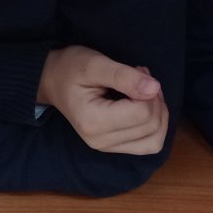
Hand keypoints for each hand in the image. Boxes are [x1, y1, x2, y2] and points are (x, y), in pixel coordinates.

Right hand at [37, 45, 166, 154]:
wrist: (53, 81)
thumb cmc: (71, 68)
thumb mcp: (95, 64)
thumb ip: (124, 76)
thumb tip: (154, 88)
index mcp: (93, 122)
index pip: (142, 113)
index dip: (149, 89)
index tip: (137, 72)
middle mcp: (100, 141)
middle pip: (151, 126)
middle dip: (155, 99)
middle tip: (140, 78)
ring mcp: (107, 147)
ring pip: (155, 140)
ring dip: (159, 114)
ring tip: (145, 93)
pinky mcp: (114, 147)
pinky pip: (148, 144)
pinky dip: (155, 126)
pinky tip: (144, 108)